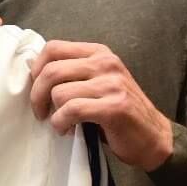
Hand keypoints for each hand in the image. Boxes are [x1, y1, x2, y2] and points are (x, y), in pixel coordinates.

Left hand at [28, 41, 172, 170]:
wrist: (153, 137)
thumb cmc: (117, 112)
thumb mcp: (96, 83)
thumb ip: (72, 73)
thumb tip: (33, 74)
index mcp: (99, 53)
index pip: (53, 48)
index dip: (36, 69)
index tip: (37, 89)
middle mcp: (106, 63)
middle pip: (51, 71)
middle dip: (37, 95)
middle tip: (40, 112)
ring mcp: (112, 84)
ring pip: (60, 93)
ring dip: (53, 114)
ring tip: (62, 123)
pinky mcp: (115, 107)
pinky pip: (72, 110)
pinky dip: (61, 123)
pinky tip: (67, 130)